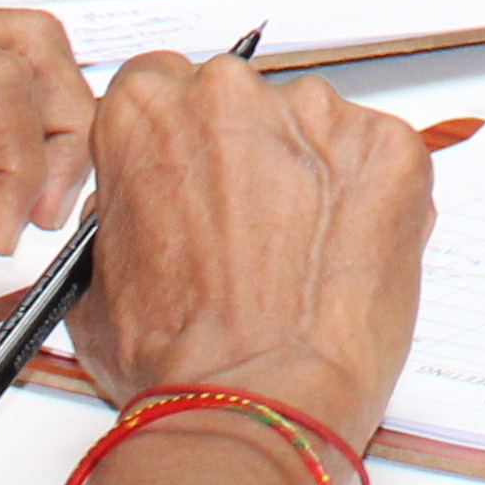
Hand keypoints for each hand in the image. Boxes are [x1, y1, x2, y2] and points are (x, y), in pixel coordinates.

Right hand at [65, 52, 435, 444]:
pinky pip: (377, 159)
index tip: (196, 170)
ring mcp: (316, 115)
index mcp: (150, 111)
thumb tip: (143, 206)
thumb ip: (121, 212)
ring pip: (313, 129)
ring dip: (310, 175)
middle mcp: (231, 95)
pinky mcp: (387, 148)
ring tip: (301, 257)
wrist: (258, 400)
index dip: (182, 138)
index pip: (163, 85)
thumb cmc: (180, 357)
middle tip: (250, 229)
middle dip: (247, 155)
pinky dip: (367, 199)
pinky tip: (342, 258)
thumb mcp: (97, 280)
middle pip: (241, 102)